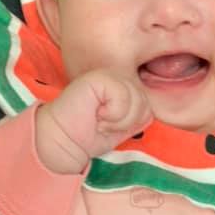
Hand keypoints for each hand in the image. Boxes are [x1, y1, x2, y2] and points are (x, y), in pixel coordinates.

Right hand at [35, 69, 153, 173]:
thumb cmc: (89, 134)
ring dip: (119, 120)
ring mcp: (108, 74)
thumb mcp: (122, 127)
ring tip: (100, 120)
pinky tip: (96, 114)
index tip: (112, 127)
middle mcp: (118, 76)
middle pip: (146, 102)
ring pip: (137, 100)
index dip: (133, 123)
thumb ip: (139, 116)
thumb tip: (151, 113)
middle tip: (104, 124)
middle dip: (127, 122)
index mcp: (124, 85)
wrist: (62, 140)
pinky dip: (112, 114)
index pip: (149, 105)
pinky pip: (123, 97)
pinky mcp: (99, 77)